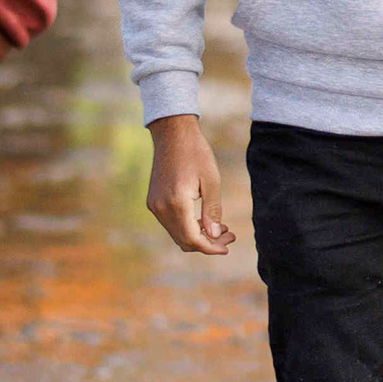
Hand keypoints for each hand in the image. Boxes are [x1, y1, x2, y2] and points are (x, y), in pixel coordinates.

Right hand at [145, 113, 237, 253]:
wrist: (172, 134)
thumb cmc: (196, 153)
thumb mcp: (211, 181)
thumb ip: (212, 211)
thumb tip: (213, 236)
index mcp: (176, 204)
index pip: (193, 239)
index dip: (211, 247)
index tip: (228, 246)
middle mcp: (160, 208)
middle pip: (184, 240)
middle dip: (207, 243)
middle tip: (229, 235)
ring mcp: (154, 205)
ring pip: (177, 234)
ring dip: (198, 235)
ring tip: (221, 228)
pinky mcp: (153, 201)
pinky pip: (171, 223)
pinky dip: (187, 226)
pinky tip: (204, 220)